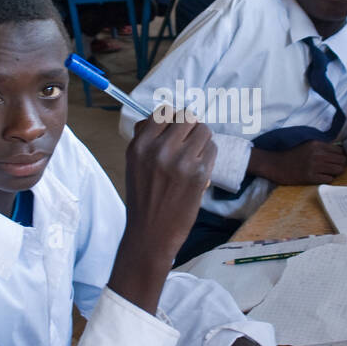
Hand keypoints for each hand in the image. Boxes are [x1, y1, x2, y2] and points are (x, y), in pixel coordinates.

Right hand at [120, 113, 215, 264]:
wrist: (151, 234)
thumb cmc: (144, 198)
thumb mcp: (134, 164)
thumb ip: (146, 138)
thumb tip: (165, 115)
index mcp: (139, 146)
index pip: (164, 112)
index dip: (173, 119)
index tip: (176, 130)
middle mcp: (158, 150)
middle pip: (187, 117)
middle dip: (191, 127)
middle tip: (189, 142)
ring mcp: (180, 161)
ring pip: (204, 130)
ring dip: (202, 140)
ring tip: (194, 156)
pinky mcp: (198, 174)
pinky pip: (212, 149)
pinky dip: (209, 155)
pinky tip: (199, 169)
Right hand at [249, 140, 346, 185]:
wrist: (275, 165)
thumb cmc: (292, 156)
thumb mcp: (307, 146)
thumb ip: (321, 147)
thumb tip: (339, 152)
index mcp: (316, 144)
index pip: (339, 151)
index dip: (340, 157)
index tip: (336, 161)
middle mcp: (317, 154)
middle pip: (341, 161)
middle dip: (340, 165)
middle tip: (334, 168)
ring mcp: (314, 166)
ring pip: (338, 170)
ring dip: (335, 173)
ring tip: (328, 173)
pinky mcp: (310, 177)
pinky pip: (328, 179)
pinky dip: (327, 179)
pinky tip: (321, 177)